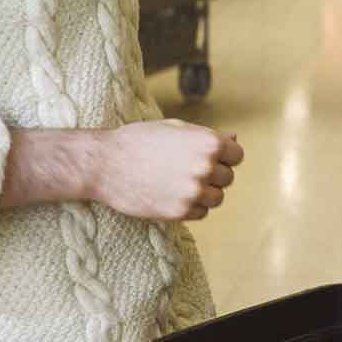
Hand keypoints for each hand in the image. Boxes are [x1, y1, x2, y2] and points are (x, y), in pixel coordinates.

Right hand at [91, 119, 244, 220]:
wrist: (104, 164)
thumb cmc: (139, 140)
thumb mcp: (175, 128)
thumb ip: (207, 135)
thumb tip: (234, 138)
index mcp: (208, 143)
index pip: (237, 156)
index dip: (223, 156)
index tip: (206, 158)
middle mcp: (205, 167)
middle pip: (227, 178)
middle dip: (212, 175)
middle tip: (184, 170)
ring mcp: (193, 192)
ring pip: (217, 198)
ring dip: (203, 193)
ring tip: (178, 183)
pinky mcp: (179, 212)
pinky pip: (200, 213)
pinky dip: (190, 207)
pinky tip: (171, 195)